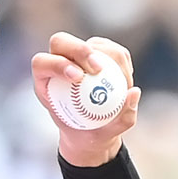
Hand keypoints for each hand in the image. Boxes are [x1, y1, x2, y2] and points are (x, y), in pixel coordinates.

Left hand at [32, 32, 141, 166]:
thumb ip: (120, 119)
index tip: (78, 78)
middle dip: (80, 51)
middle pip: (61, 42)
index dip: (58, 64)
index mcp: (45, 81)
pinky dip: (123, 63)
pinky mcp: (99, 53)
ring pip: (93, 43)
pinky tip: (127, 81)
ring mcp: (79, 55)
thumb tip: (134, 92)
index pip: (43, 63)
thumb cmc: (89, 134)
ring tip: (124, 84)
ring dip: (111, 58)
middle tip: (99, 69)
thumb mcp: (102, 137)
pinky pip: (113, 50)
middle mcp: (59, 61)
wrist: (93, 129)